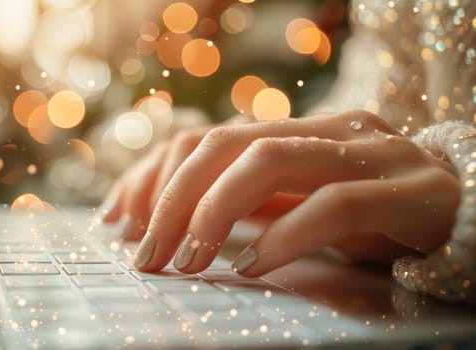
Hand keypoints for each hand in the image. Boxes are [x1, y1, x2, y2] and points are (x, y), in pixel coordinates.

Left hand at [109, 111, 459, 275]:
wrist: (468, 213)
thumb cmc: (374, 213)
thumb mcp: (297, 205)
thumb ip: (247, 204)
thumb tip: (171, 221)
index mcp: (293, 131)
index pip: (204, 138)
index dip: (154, 175)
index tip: (120, 219)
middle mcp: (326, 130)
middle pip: (225, 145)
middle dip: (174, 199)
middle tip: (147, 254)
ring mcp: (370, 153)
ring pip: (270, 160)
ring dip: (215, 212)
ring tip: (187, 261)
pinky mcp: (409, 192)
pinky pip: (335, 205)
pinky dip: (284, 235)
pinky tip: (252, 267)